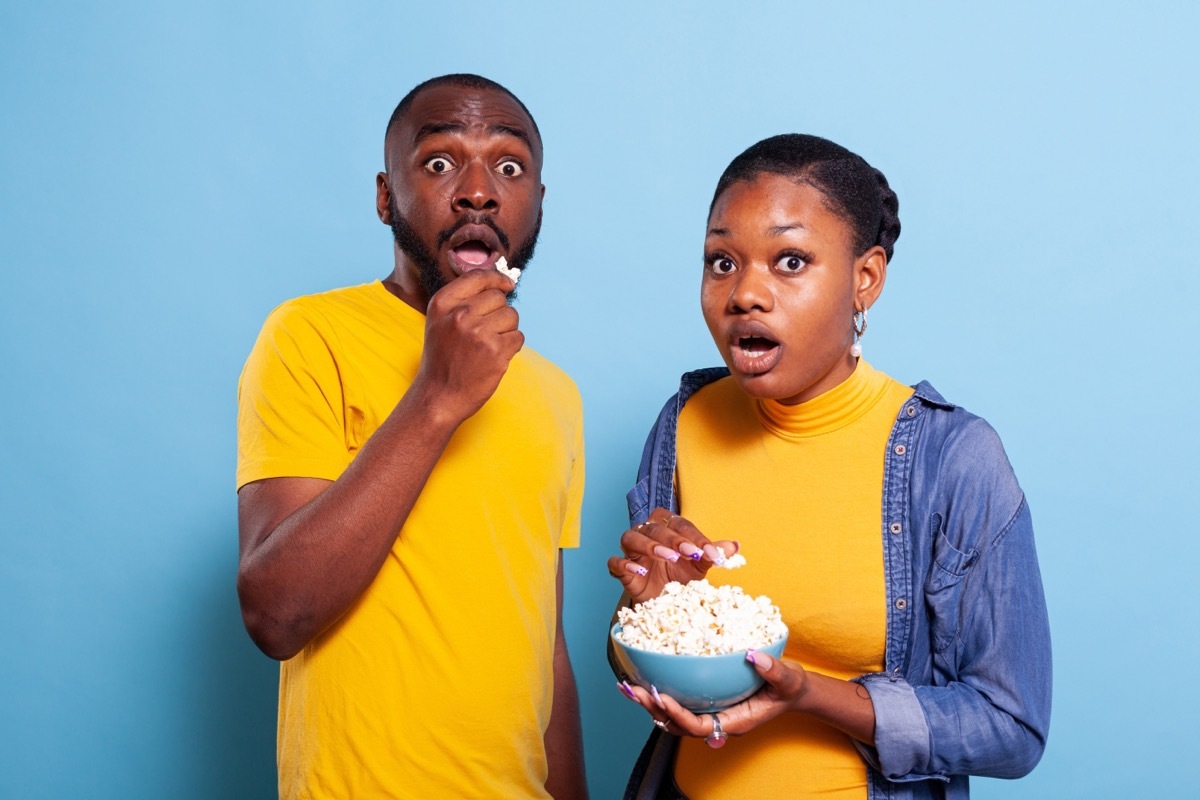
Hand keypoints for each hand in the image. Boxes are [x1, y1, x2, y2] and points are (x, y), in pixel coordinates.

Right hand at [414, 269, 521, 423]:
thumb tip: (500, 283)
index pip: (478, 277)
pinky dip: (512, 347)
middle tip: (486, 333)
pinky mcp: (495, 351)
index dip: (497, 278)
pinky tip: (494, 357)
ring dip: (507, 330)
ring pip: (512, 316)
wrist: (439, 396)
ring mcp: (478, 332)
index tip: (508, 284)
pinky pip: (518, 337)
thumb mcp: (440, 322)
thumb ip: (464, 301)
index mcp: (443, 303)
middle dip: (500, 313)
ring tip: (488, 346)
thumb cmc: (443, 359)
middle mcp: (459, 314)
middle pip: (499, 298)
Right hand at [606, 508, 738, 603]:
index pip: (679, 524)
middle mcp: (647, 534)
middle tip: (690, 553)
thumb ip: (713, 553)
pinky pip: (615, 562)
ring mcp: (632, 551)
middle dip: (674, 539)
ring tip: (668, 558)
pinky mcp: (620, 570)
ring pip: (631, 537)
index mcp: (667, 527)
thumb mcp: (700, 565)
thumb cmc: (680, 577)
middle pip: (655, 527)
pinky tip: (640, 572)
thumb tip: (735, 546)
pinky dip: (625, 565)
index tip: (711, 553)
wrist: (664, 603)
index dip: (695, 537)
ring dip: (650, 546)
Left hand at [616, 649, 807, 743]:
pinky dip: (659, 692)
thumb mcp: (788, 679)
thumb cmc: (789, 687)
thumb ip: (774, 671)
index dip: (677, 714)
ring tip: (627, 686)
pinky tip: (644, 677)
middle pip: (677, 724)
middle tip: (631, 689)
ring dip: (649, 703)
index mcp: (733, 721)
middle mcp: (717, 720)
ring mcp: (710, 711)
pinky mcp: (706, 699)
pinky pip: (678, 701)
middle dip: (653, 709)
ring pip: (673, 716)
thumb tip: (753, 656)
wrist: (792, 689)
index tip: (660, 696)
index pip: (698, 726)